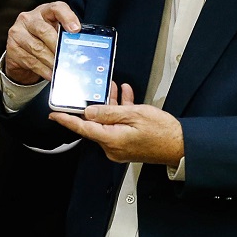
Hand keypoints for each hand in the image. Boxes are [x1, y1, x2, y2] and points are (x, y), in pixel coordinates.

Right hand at [5, 1, 80, 84]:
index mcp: (44, 11)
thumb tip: (77, 49)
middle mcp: (29, 18)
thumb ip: (64, 35)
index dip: (67, 17)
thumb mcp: (54, 32)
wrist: (21, 52)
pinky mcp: (12, 47)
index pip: (56, 8)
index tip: (76, 30)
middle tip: (67, 57)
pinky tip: (50, 74)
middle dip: (57, 46)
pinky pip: (29, 60)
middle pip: (45, 31)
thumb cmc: (43, 40)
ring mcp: (17, 32)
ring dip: (51, 61)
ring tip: (60, 68)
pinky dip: (42, 69)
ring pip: (37, 48)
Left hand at [48, 83, 183, 164]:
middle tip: (96, 90)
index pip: (83, 128)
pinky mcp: (128, 145)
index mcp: (111, 140)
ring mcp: (120, 148)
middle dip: (96, 105)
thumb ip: (109, 112)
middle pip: (96, 123)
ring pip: (108, 123)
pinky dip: (120, 113)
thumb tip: (89, 111)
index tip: (54, 114)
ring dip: (111, 106)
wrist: (182, 146)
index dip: (67, 120)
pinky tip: (125, 97)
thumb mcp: (134, 115)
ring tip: (114, 89)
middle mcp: (113, 147)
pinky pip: (118, 127)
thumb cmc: (163, 132)